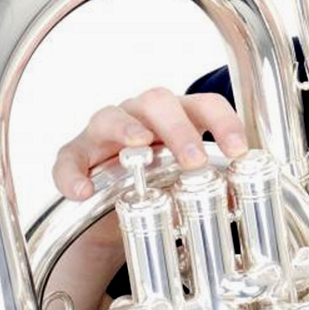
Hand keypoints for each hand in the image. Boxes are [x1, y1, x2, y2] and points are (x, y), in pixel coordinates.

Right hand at [52, 89, 249, 200]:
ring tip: (138, 147)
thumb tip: (234, 202)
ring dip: (126, 129)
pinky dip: (72, 173)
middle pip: (158, 102)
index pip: (204, 106)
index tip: (238, 151)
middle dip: (178, 128)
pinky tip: (81, 192)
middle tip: (194, 160)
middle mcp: (141, 116)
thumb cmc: (157, 181)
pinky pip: (69, 158)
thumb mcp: (185, 180)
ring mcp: (106, 131)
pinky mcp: (76, 154)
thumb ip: (207, 186)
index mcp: (178, 117)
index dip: (224, 122)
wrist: (113, 207)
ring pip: (111, 116)